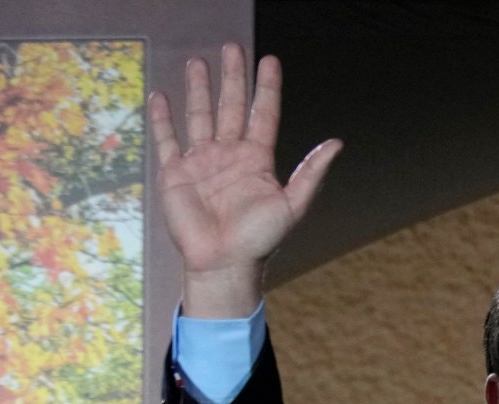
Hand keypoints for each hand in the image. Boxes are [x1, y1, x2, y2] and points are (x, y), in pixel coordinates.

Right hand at [148, 44, 341, 317]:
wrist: (223, 262)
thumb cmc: (260, 239)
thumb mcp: (293, 204)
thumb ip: (311, 173)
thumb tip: (336, 143)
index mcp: (258, 160)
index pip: (263, 114)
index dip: (266, 88)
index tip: (269, 61)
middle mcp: (230, 155)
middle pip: (231, 106)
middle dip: (232, 78)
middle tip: (232, 47)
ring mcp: (202, 161)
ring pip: (200, 115)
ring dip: (199, 89)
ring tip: (198, 61)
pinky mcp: (176, 172)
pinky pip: (168, 139)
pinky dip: (163, 118)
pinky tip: (162, 95)